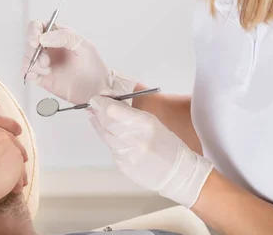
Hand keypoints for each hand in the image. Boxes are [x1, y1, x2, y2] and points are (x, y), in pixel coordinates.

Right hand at [0, 116, 27, 206]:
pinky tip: (17, 186)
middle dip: (13, 144)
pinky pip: (19, 165)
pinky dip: (19, 176)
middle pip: (6, 133)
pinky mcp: (12, 155)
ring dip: (16, 163)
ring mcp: (2, 141)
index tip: (12, 128)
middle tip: (20, 153)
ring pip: (15, 150)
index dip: (2, 124)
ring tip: (18, 175)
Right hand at [23, 20, 135, 104]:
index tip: (36, 41)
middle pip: (29, 42)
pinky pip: (27, 72)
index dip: (33, 31)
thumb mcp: (84, 46)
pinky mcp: (42, 76)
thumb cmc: (94, 68)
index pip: (39, 26)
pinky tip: (43, 76)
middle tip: (46, 60)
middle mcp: (50, 47)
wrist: (97, 91)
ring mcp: (45, 62)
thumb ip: (64, 37)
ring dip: (34, 63)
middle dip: (34, 51)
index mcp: (59, 35)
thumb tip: (43, 37)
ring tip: (48, 70)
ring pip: (27, 57)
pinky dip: (31, 74)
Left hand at [88, 96, 212, 206]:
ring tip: (99, 118)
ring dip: (99, 125)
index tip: (97, 98)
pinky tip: (115, 137)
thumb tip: (107, 103)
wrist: (179, 174)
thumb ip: (129, 113)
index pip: (112, 110)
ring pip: (105, 136)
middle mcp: (135, 140)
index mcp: (145, 124)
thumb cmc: (168, 145)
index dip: (101, 102)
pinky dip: (110, 141)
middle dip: (97, 112)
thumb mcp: (153, 122)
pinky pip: (111, 150)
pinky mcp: (124, 167)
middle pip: (105, 122)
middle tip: (94, 105)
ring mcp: (128, 155)